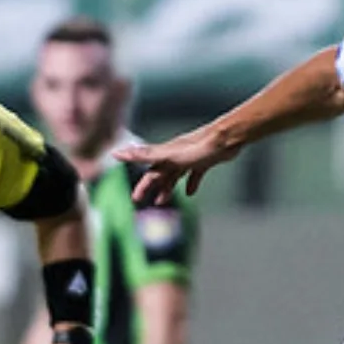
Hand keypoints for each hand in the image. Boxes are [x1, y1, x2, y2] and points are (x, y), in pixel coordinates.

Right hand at [118, 126, 236, 204]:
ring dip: (169, 187)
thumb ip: (143, 155)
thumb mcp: (168, 155)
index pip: (150, 173)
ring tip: (164, 201)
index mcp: (166, 156)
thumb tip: (117, 152)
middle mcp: (175, 156)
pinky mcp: (204, 160)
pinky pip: (194, 173)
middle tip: (150, 204)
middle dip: (155, 188)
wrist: (227, 138)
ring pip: (175, 174)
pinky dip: (191, 183)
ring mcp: (190, 157)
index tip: (135, 199)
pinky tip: (191, 192)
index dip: (143, 186)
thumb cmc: (198, 147)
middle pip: (161, 174)